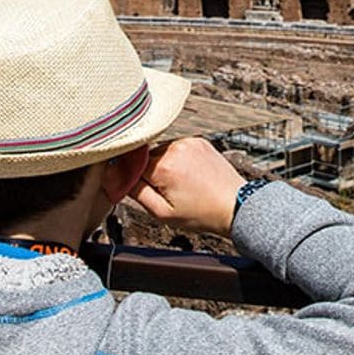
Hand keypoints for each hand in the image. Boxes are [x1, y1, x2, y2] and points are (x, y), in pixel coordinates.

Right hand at [127, 138, 245, 237]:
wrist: (236, 205)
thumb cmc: (202, 213)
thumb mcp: (163, 213)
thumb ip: (137, 193)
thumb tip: (118, 178)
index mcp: (164, 166)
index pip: (131, 166)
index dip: (132, 179)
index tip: (139, 189)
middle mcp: (175, 148)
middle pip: (145, 157)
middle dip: (149, 173)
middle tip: (167, 192)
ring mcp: (189, 142)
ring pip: (160, 152)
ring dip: (163, 165)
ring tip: (181, 185)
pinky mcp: (199, 141)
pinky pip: (177, 148)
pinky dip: (178, 160)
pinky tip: (189, 175)